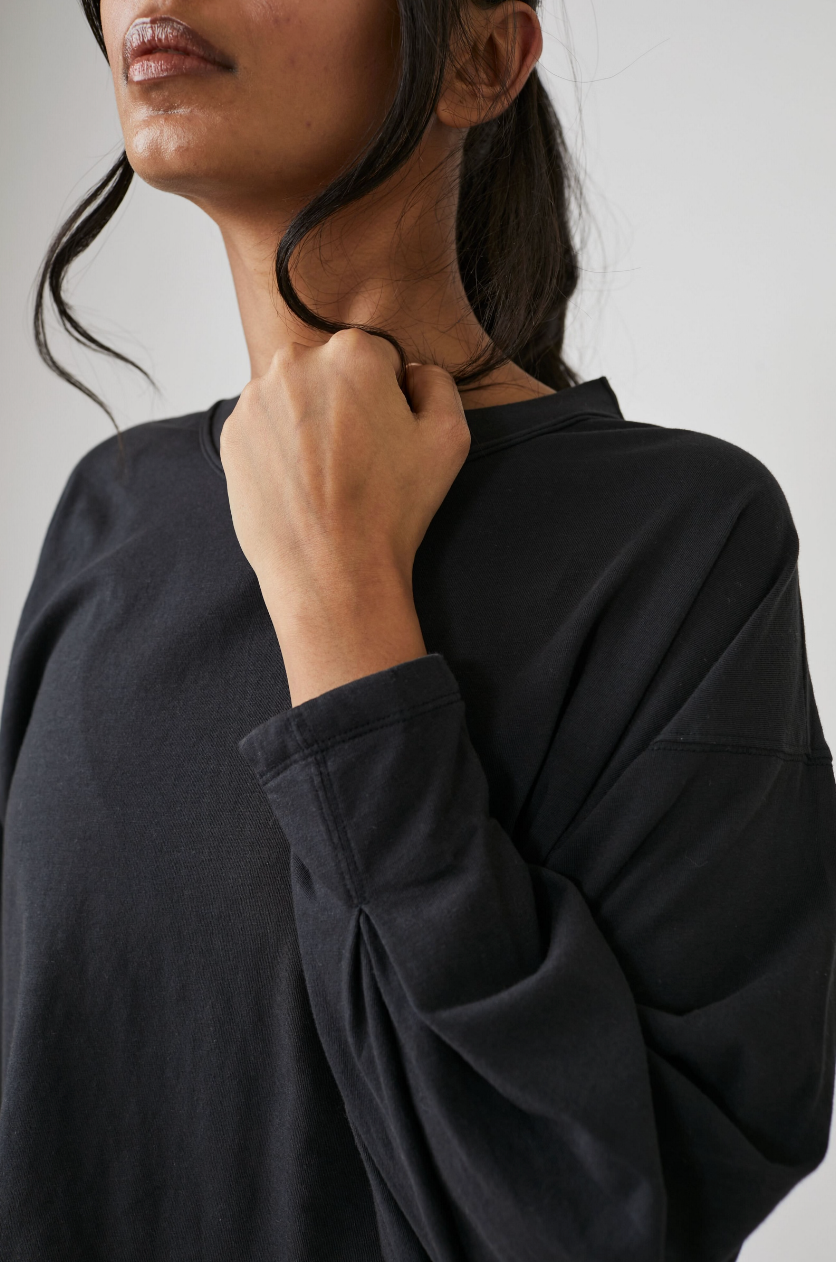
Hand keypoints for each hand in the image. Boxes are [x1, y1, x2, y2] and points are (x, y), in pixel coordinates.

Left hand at [219, 329, 470, 703]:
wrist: (331, 570)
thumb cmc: (393, 509)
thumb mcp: (450, 438)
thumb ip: (437, 382)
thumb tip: (411, 373)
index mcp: (353, 352)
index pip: (379, 357)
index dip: (390, 399)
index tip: (388, 438)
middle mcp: (296, 362)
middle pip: (331, 372)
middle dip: (346, 405)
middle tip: (359, 461)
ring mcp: (256, 398)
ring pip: (294, 398)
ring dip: (310, 424)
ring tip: (327, 478)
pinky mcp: (232, 434)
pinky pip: (265, 428)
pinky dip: (281, 449)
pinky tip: (299, 486)